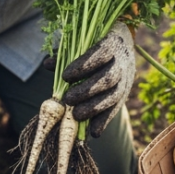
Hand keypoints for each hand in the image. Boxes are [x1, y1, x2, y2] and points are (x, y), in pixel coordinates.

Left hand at [61, 21, 133, 137]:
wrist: (123, 44)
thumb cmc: (95, 41)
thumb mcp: (82, 41)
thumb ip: (66, 53)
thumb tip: (48, 65)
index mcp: (113, 42)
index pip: (101, 53)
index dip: (84, 65)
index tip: (65, 76)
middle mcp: (123, 61)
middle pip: (108, 78)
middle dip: (87, 90)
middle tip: (68, 99)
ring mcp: (126, 79)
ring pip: (115, 96)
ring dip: (95, 108)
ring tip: (76, 116)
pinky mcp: (125, 93)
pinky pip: (117, 109)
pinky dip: (104, 121)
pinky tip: (93, 132)